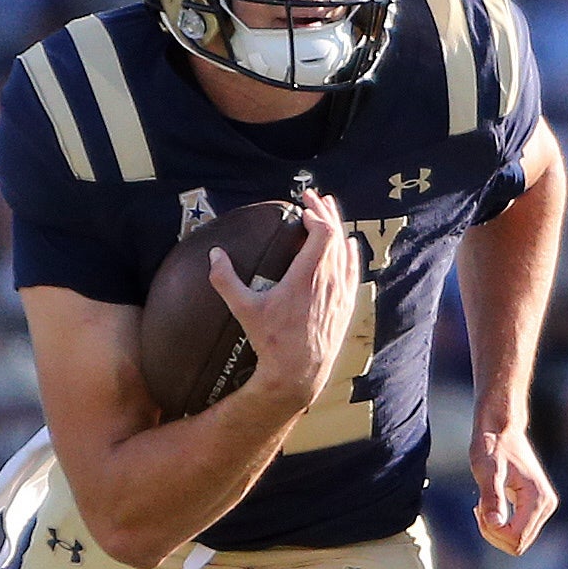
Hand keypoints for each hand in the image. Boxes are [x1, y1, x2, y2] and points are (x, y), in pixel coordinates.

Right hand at [207, 193, 358, 412]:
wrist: (298, 371)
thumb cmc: (271, 340)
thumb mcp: (244, 309)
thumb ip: (225, 279)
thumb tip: (215, 254)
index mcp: (308, 276)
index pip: (322, 233)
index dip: (316, 214)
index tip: (303, 205)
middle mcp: (330, 281)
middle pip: (336, 236)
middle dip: (326, 213)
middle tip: (314, 197)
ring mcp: (341, 294)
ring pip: (346, 252)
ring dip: (338, 229)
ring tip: (329, 212)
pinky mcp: (346, 306)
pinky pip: (353, 271)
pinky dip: (350, 253)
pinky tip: (349, 245)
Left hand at [471, 419, 556, 555]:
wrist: (502, 429)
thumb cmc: (492, 446)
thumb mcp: (486, 471)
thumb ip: (491, 497)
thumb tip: (494, 523)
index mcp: (538, 499)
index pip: (516, 538)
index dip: (492, 532)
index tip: (478, 509)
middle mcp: (546, 505)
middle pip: (518, 544)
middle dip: (493, 533)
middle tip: (479, 508)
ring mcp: (543, 507)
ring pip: (517, 540)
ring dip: (495, 529)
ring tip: (483, 505)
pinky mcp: (536, 506)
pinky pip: (517, 531)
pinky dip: (499, 525)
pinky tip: (489, 505)